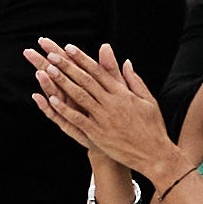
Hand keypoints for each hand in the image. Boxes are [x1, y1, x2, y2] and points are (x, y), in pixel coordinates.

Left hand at [26, 38, 169, 170]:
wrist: (155, 155)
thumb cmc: (152, 127)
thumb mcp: (148, 100)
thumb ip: (134, 80)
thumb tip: (126, 61)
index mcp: (123, 93)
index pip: (99, 71)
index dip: (82, 59)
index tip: (69, 48)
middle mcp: (112, 103)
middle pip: (86, 80)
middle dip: (68, 66)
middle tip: (52, 54)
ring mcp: (103, 118)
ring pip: (79, 96)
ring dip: (63, 82)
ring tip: (47, 70)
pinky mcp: (97, 134)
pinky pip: (78, 119)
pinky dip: (64, 109)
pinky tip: (51, 99)